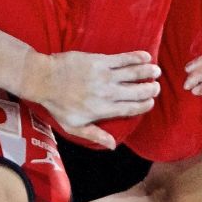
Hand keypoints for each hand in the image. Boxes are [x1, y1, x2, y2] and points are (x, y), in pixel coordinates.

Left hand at [23, 50, 160, 149]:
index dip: (145, 105)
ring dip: (148, 72)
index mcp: (103, 110)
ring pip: (134, 73)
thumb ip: (95, 135)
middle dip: (150, 89)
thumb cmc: (58, 105)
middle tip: (156, 86)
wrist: (45, 79)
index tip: (151, 102)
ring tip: (156, 71)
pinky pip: (123, 58)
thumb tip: (113, 145)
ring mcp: (105, 75)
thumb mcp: (74, 126)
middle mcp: (108, 93)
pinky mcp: (100, 60)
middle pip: (137, 91)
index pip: (132, 108)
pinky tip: (146, 56)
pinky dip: (137, 57)